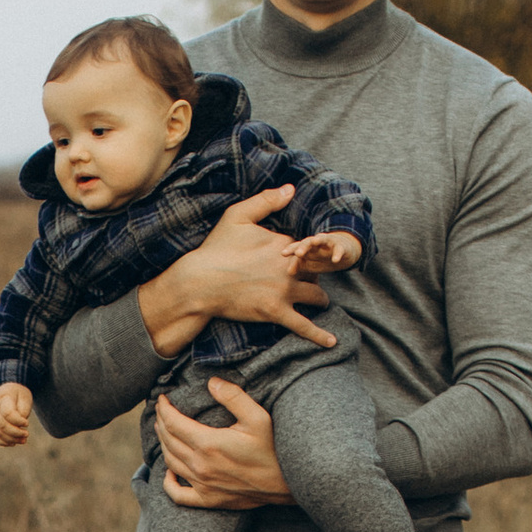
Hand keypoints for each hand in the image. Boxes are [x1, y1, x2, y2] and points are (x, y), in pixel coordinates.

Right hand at [0, 384, 32, 448]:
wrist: (8, 392)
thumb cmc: (19, 395)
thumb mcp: (25, 398)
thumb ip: (22, 411)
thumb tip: (18, 427)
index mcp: (4, 398)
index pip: (8, 413)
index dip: (18, 421)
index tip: (27, 423)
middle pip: (3, 425)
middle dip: (16, 432)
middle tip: (27, 434)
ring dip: (12, 439)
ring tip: (23, 440)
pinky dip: (4, 442)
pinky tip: (13, 443)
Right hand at [138, 186, 334, 357]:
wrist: (200, 282)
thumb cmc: (216, 249)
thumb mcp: (238, 216)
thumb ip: (266, 200)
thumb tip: (290, 189)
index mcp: (282, 244)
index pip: (307, 249)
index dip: (306, 255)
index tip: (301, 258)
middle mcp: (288, 267)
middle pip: (316, 271)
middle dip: (315, 275)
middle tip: (308, 279)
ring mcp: (283, 290)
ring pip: (317, 295)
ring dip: (319, 298)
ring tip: (318, 302)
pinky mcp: (275, 311)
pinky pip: (304, 325)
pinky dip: (319, 335)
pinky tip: (331, 342)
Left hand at [156, 378, 290, 510]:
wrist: (286, 485)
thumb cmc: (273, 450)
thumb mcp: (258, 417)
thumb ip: (233, 397)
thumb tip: (211, 382)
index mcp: (208, 444)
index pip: (173, 423)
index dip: (164, 408)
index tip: (162, 398)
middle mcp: (200, 466)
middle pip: (168, 440)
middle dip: (161, 422)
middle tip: (161, 411)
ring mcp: (202, 485)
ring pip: (170, 462)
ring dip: (163, 444)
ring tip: (163, 431)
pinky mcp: (208, 500)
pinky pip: (178, 494)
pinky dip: (168, 482)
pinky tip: (170, 471)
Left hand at [289, 230, 361, 274]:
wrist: (344, 251)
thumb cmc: (323, 257)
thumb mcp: (310, 263)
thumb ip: (299, 265)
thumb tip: (289, 272)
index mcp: (307, 247)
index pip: (297, 247)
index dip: (290, 249)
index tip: (283, 254)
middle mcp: (317, 243)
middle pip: (308, 242)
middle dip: (303, 246)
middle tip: (298, 253)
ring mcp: (329, 243)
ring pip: (322, 239)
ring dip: (318, 240)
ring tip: (314, 242)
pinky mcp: (341, 247)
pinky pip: (339, 250)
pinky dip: (337, 254)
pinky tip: (335, 260)